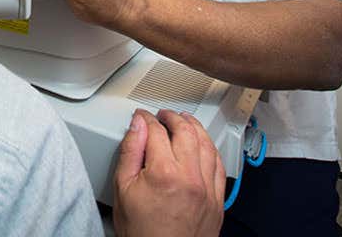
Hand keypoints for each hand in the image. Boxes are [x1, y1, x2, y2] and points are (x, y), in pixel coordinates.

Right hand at [113, 109, 225, 236]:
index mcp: (163, 172)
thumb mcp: (122, 189)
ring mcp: (207, 189)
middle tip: (162, 115)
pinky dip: (211, 149)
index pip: (156, 131)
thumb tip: (136, 126)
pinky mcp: (218, 200)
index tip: (141, 117)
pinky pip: (219, 165)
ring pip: (206, 144)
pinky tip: (204, 145)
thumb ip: (130, 152)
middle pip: (185, 131)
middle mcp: (190, 177)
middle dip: (172, 117)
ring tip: (184, 121)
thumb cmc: (141, 231)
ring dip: (195, 127)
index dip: (146, 119)